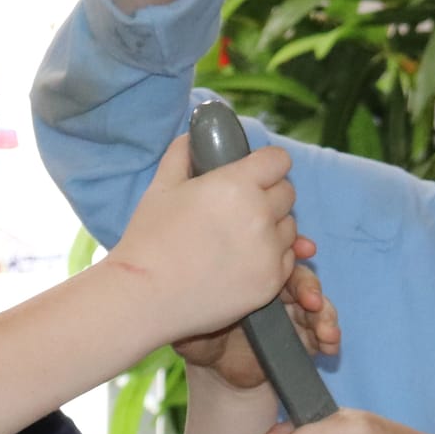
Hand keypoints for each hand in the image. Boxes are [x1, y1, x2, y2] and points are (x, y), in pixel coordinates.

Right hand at [110, 135, 298, 346]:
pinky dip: (271, 257)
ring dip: (273, 228)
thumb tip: (194, 135)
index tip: (257, 172)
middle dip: (270, 195)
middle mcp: (260, 215)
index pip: (279, 160)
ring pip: (289, 228)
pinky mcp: (271, 283)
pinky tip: (242, 260)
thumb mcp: (161, 187)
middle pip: (288, 193)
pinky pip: (286, 260)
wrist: (145, 297)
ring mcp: (269, 252)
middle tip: (242, 207)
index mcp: (237, 184)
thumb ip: (183, 154)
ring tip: (239, 237)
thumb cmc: (149, 240)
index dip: (268, 164)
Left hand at [178, 254, 340, 390]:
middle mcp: (277, 291)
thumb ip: (188, 303)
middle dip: (310, 285)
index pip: (274, 256)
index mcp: (251, 275)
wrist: (217, 371)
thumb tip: (184, 286)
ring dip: (325, 314)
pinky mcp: (303, 340)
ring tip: (325, 329)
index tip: (304, 249)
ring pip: (317, 306)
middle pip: (300, 278)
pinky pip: (322, 335)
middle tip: (311, 299)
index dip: (292, 248)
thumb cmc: (201, 336)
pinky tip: (330, 346)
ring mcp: (292, 315)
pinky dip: (330, 338)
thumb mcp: (188, 318)